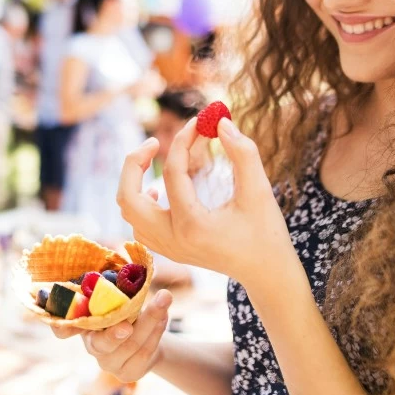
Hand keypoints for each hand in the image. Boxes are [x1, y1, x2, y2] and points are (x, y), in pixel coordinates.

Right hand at [52, 291, 172, 381]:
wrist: (146, 336)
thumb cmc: (125, 306)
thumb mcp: (116, 294)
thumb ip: (113, 285)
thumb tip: (125, 263)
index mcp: (81, 324)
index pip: (62, 330)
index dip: (60, 328)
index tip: (70, 316)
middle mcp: (90, 345)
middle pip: (101, 343)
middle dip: (114, 333)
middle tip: (127, 325)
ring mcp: (107, 363)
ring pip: (130, 345)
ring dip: (150, 321)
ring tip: (164, 299)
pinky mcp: (127, 373)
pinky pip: (144, 352)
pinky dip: (156, 332)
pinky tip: (163, 317)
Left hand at [116, 117, 290, 284]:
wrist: (267, 273)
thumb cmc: (266, 232)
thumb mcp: (259, 190)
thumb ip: (242, 153)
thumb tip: (220, 122)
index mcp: (193, 226)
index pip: (173, 173)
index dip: (182, 141)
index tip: (197, 121)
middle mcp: (173, 240)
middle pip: (128, 198)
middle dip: (134, 164)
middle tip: (153, 142)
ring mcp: (167, 248)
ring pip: (129, 212)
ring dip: (136, 182)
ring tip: (156, 160)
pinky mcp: (169, 250)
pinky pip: (139, 224)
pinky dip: (141, 202)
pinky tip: (160, 189)